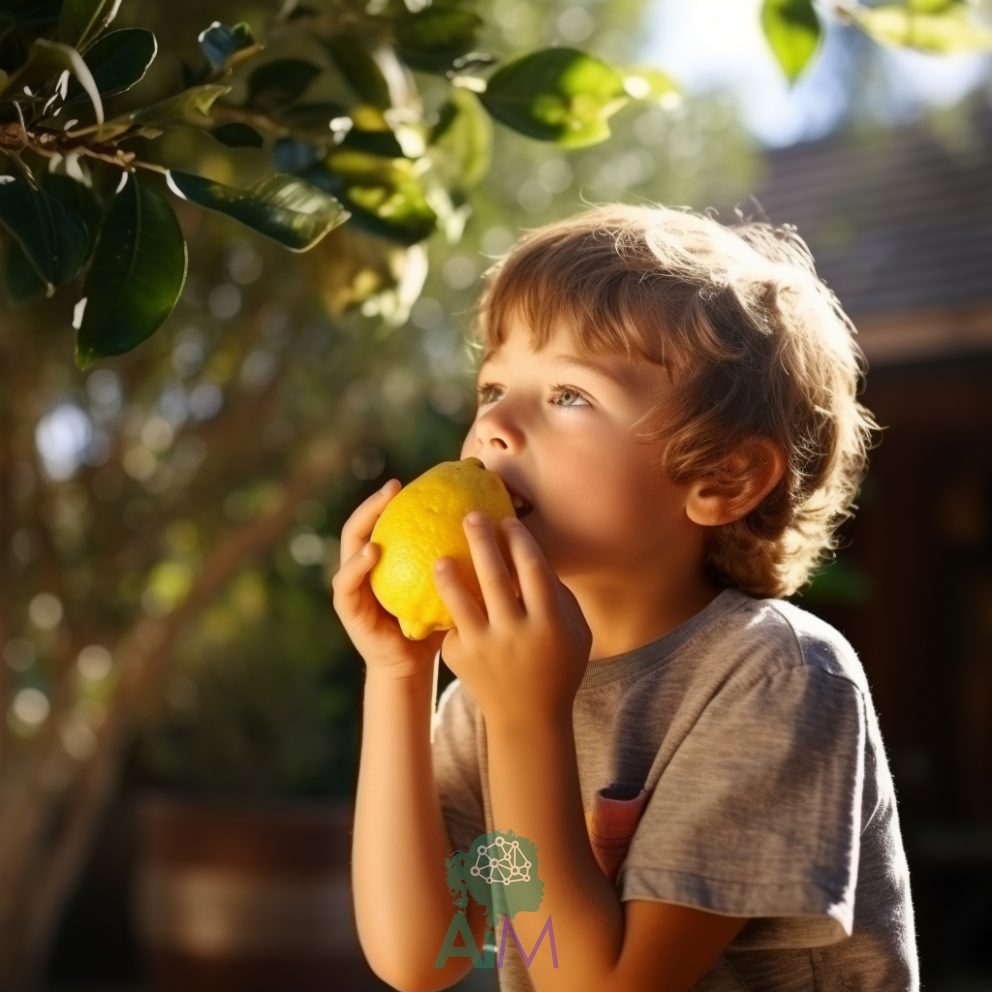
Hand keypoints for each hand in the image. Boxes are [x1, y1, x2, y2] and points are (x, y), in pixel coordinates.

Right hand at [330, 479, 445, 680]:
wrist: (414, 663)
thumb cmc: (437, 622)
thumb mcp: (452, 585)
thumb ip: (462, 557)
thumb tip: (498, 521)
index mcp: (388, 556)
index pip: (388, 519)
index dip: (399, 498)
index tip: (418, 478)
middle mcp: (365, 565)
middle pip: (363, 525)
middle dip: (374, 503)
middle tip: (393, 487)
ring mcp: (353, 584)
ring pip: (349, 548)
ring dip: (362, 527)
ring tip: (381, 512)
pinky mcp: (348, 607)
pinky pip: (346, 583)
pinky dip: (356, 566)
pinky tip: (372, 553)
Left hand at [434, 513, 591, 728]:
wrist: (528, 718)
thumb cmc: (557, 665)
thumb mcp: (575, 631)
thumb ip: (559, 594)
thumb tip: (532, 552)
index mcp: (548, 622)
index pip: (532, 568)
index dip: (519, 539)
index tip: (508, 520)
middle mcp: (516, 633)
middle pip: (494, 575)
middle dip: (481, 539)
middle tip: (470, 515)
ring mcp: (484, 647)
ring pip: (459, 600)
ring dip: (448, 573)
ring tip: (440, 555)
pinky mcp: (460, 659)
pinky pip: (453, 624)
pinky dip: (448, 607)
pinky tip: (442, 592)